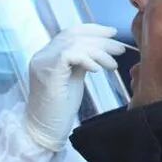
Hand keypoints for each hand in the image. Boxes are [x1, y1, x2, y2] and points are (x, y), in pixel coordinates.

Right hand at [24, 24, 124, 151]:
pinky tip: (98, 70)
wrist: (45, 131)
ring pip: (74, 43)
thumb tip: (97, 51)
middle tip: (120, 48)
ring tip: (112, 64)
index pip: (70, 33)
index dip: (92, 30)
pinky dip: (87, 59)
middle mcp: (42, 56)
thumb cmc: (59, 111)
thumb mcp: (73, 80)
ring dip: (98, 52)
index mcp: (48, 56)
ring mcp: (43, 63)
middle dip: (101, 40)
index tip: (112, 32)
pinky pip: (70, 55)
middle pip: (74, 35)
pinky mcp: (47, 72)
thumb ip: (80, 63)